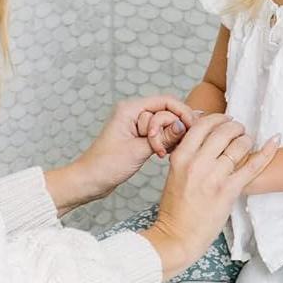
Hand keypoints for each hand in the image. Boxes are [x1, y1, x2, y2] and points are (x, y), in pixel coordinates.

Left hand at [60, 95, 199, 207]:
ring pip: (165, 125)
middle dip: (171, 130)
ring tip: (161, 154)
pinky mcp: (138, 137)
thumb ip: (164, 136)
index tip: (192, 128)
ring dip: (167, 139)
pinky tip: (163, 154)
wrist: (90, 181)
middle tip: (164, 150)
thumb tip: (185, 126)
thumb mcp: (138, 150)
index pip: (166, 101)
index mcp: (130, 109)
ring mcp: (136, 125)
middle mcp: (133, 113)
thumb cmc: (106, 165)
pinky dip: (164, 143)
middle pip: (167, 112)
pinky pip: (159, 134)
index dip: (182, 113)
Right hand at [144, 114, 278, 277]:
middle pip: (223, 131)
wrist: (178, 235)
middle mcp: (197, 163)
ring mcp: (214, 177)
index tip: (225, 120)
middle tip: (239, 130)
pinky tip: (275, 140)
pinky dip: (267, 151)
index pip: (202, 125)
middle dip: (235, 127)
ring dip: (246, 139)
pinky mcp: (229, 190)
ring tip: (247, 142)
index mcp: (181, 157)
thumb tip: (203, 137)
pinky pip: (253, 165)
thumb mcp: (174, 174)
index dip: (217, 118)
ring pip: (239, 145)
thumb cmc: (175, 208)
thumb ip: (187, 155)